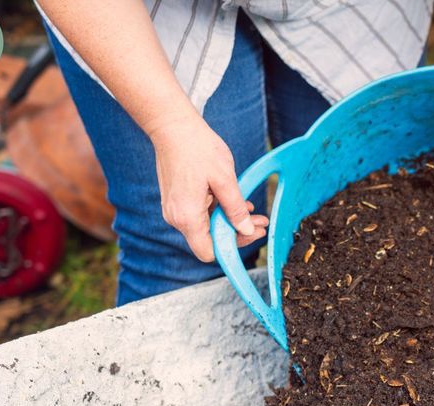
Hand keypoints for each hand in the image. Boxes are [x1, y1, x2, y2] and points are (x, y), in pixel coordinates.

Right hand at [147, 112, 267, 261]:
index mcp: (187, 216)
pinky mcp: (176, 201)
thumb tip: (246, 229)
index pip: (209, 252)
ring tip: (254, 210)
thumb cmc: (197, 148)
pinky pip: (199, 214)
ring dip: (230, 221)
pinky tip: (236, 201)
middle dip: (237, 233)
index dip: (233, 247)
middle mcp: (176, 218)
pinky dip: (218, 211)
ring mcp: (174, 209)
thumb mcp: (225, 179)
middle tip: (261, 223)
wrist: (172, 126)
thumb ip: (236, 208)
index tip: (252, 234)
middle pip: (209, 240)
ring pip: (206, 227)